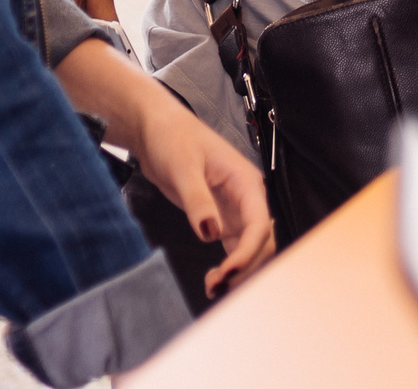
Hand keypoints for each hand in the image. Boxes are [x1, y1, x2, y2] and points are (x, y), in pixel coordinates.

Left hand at [57, 42, 273, 297]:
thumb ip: (198, 200)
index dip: (247, 253)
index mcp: (246, 181)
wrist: (155, 130)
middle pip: (262, 241)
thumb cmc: (173, 138)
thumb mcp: (184, 168)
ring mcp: (235, 209)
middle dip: (246, 267)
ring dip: (240, 270)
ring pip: (251, 248)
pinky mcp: (221, 217)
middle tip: (218, 285)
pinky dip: (229, 266)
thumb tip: (211, 233)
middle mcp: (246, 197)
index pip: (259, 225)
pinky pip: (234, 247)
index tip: (228, 273)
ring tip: (214, 287)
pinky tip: (213, 279)